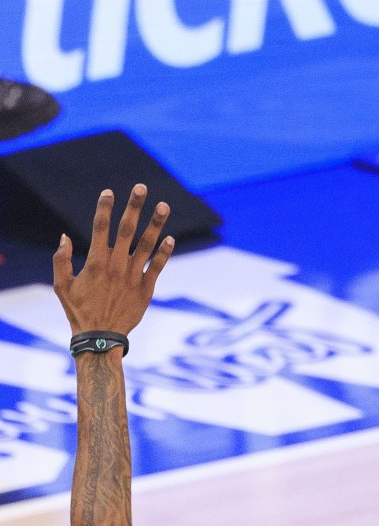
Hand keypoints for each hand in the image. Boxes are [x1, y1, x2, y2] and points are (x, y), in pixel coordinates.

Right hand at [53, 185, 174, 335]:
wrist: (100, 338)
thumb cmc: (79, 310)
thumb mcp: (61, 286)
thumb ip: (61, 261)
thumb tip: (64, 236)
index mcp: (95, 263)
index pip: (100, 229)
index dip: (104, 209)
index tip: (108, 191)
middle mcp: (116, 266)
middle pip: (127, 230)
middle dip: (133, 207)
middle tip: (141, 187)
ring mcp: (133, 276)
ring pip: (147, 245)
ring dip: (156, 224)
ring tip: (164, 206)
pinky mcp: (146, 288)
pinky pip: (158, 266)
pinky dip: (165, 252)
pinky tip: (171, 237)